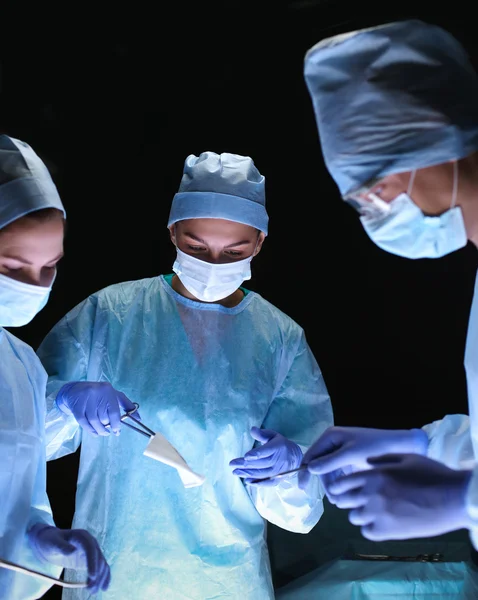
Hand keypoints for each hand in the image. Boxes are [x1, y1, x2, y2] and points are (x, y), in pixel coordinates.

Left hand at [27, 524, 109, 593]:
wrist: (51, 542)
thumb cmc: (50, 541)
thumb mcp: (53, 543)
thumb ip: (61, 546)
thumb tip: (72, 550)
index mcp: (82, 536)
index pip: (90, 549)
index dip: (93, 562)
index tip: (92, 576)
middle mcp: (90, 542)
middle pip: (98, 558)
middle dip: (97, 574)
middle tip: (91, 590)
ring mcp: (92, 551)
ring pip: (101, 564)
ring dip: (100, 578)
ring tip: (94, 591)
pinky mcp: (91, 560)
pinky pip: (100, 568)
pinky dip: (103, 577)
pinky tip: (104, 587)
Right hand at [56, 381, 139, 435]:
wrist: (75, 390)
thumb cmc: (99, 394)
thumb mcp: (114, 396)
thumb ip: (127, 406)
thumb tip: (139, 418)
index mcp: (108, 390)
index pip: (114, 412)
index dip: (116, 424)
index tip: (117, 431)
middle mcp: (97, 393)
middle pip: (104, 417)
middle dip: (107, 426)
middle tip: (108, 430)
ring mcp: (85, 399)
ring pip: (94, 421)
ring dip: (99, 430)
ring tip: (103, 433)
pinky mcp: (76, 406)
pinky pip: (84, 422)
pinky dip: (90, 430)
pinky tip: (95, 433)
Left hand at [229, 427, 301, 485]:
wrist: (295, 457)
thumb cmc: (280, 444)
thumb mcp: (273, 435)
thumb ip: (262, 434)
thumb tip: (252, 429)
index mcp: (278, 447)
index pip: (266, 451)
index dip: (256, 454)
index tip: (245, 456)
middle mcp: (279, 460)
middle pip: (261, 463)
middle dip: (246, 465)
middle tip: (232, 465)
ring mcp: (279, 471)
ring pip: (262, 474)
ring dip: (248, 474)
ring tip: (235, 472)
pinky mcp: (279, 479)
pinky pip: (267, 483)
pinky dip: (257, 483)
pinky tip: (247, 481)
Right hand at [298, 426, 427, 490]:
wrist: (401, 446)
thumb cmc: (375, 447)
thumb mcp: (351, 454)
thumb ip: (329, 462)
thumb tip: (310, 469)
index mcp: (331, 436)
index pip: (311, 455)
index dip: (304, 471)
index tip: (303, 488)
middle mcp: (333, 442)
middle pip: (319, 464)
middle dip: (323, 482)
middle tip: (332, 500)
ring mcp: (342, 450)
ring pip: (329, 471)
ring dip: (332, 485)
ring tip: (339, 501)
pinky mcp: (350, 458)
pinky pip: (338, 472)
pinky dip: (340, 483)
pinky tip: (344, 494)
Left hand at [327, 453, 471, 540]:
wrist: (453, 498)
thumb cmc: (432, 474)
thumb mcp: (405, 458)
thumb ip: (381, 460)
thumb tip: (365, 463)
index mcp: (373, 474)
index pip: (342, 483)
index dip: (339, 487)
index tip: (341, 490)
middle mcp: (370, 493)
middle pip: (344, 501)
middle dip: (349, 500)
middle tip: (357, 501)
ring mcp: (378, 514)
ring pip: (354, 517)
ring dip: (361, 514)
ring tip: (373, 513)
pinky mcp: (388, 531)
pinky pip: (367, 532)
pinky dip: (371, 528)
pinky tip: (381, 524)